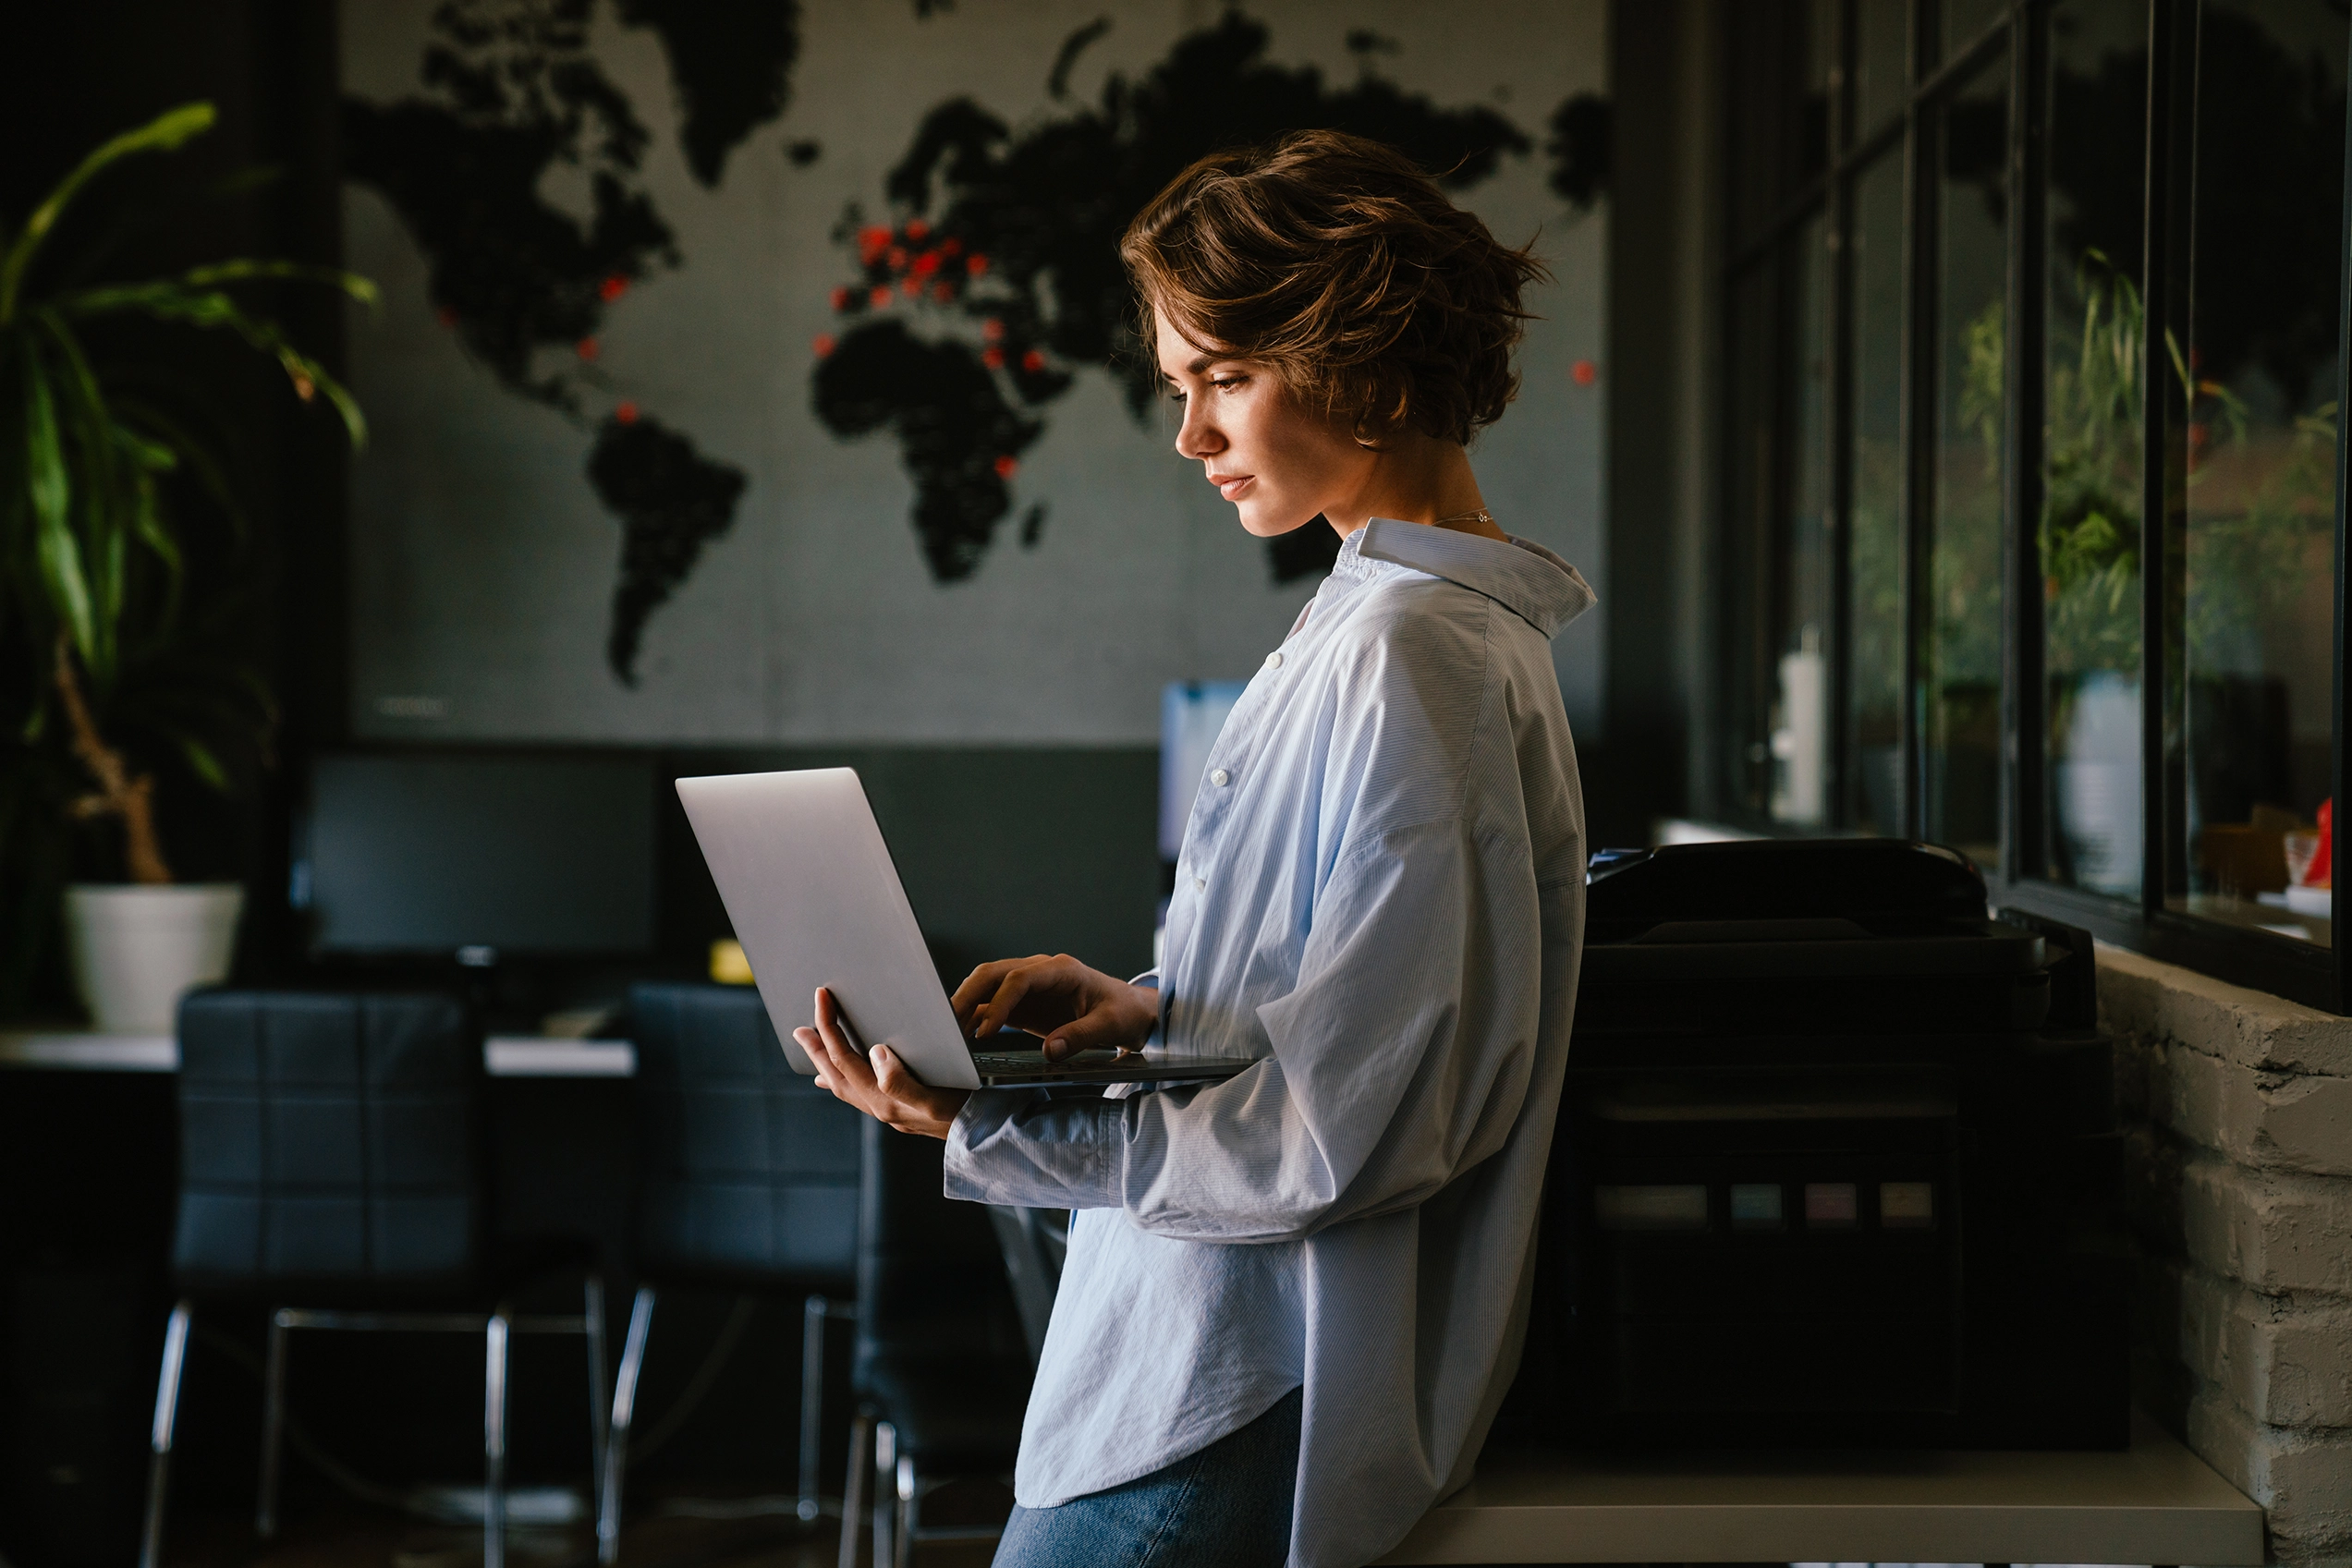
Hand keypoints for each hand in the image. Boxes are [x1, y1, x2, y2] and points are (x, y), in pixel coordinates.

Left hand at [796, 986, 969, 1138]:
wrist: (980, 1136)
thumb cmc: (962, 1114)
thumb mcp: (933, 1098)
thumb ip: (900, 1081)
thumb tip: (875, 1053)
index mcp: (882, 1100)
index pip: (845, 1058)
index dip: (830, 1027)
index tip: (823, 999)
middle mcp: (878, 1107)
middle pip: (836, 1073)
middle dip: (817, 1047)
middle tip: (800, 1027)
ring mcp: (885, 1111)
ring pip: (842, 1085)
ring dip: (824, 1063)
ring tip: (811, 1047)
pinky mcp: (895, 1110)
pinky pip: (855, 1094)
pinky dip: (840, 1082)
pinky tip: (834, 1081)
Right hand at [949, 953, 1158, 1062]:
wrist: (1130, 1012)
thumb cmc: (1124, 1013)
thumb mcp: (1110, 1025)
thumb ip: (1081, 1036)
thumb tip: (1051, 1050)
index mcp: (1061, 970)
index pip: (1019, 978)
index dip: (999, 1003)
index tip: (987, 1032)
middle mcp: (1040, 972)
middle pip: (993, 974)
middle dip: (967, 995)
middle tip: (946, 1025)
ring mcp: (1029, 986)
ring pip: (987, 986)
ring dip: (966, 1005)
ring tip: (947, 1033)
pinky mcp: (1024, 1003)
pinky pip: (992, 1005)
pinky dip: (975, 1018)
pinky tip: (962, 1037)